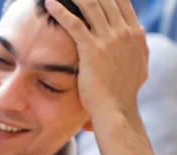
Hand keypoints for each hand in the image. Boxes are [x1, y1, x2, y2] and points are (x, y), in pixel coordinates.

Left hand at [45, 0, 147, 119]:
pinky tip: (49, 3)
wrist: (115, 109)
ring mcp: (109, 39)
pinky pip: (74, 24)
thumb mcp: (138, 66)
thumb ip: (137, 48)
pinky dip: (61, 11)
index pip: (122, 3)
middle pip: (106, 0)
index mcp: (135, 34)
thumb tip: (138, 36)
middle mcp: (125, 32)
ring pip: (91, 6)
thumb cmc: (122, 93)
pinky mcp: (92, 49)